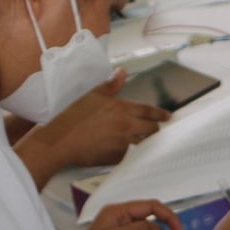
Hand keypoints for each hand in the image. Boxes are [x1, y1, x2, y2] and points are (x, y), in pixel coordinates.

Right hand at [16, 72, 167, 178]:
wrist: (61, 142)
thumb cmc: (74, 118)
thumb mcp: (92, 96)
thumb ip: (111, 85)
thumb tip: (122, 71)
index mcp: (122, 108)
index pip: (149, 111)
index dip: (160, 114)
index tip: (168, 116)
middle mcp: (127, 125)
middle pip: (152, 129)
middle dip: (153, 129)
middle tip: (151, 129)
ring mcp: (124, 143)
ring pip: (144, 143)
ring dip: (143, 140)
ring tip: (136, 139)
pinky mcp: (118, 158)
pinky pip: (131, 155)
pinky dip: (129, 152)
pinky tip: (121, 150)